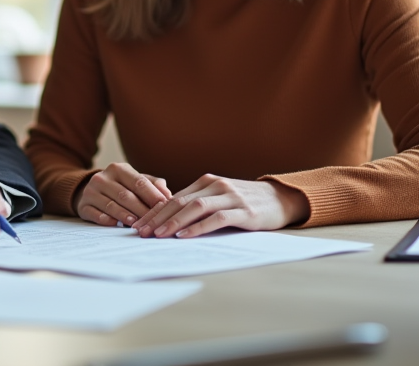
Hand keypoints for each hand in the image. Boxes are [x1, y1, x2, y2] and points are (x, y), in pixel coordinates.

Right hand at [74, 162, 171, 226]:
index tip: (165, 207)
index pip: (139, 182)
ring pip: (111, 205)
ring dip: (126, 216)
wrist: (91, 191)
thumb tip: (168, 194)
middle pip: (126, 195)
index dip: (153, 195)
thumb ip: (152, 184)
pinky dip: (107, 220)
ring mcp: (91, 191)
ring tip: (138, 225)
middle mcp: (103, 178)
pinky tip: (117, 226)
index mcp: (118, 169)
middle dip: (142, 210)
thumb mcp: (134, 181)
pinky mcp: (83, 205)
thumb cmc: (120, 187)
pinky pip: (96, 214)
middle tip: (155, 221)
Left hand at [132, 176, 309, 238]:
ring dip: (174, 222)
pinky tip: (185, 236)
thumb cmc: (246, 202)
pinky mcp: (244, 211)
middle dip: (157, 218)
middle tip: (141, 233)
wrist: (281, 199)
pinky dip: (198, 227)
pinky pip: (217, 218)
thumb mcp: (220, 198)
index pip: (173, 197)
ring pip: (195, 208)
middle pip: (180, 201)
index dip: (154, 211)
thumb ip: (199, 204)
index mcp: (206, 182)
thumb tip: (169, 220)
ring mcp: (230, 197)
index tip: (137, 225)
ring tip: (158, 235)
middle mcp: (216, 186)